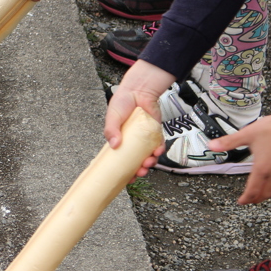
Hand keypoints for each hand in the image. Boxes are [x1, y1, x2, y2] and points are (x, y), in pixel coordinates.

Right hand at [104, 60, 174, 175]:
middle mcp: (133, 142)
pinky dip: (159, 150)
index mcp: (120, 141)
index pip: (121, 160)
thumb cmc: (122, 102)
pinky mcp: (156, 133)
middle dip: (139, 171)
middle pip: (137, 162)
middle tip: (140, 173)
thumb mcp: (112, 116)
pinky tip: (157, 151)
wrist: (139, 90)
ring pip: (149, 156)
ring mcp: (145, 138)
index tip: (126, 180)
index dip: (124, 171)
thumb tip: (114, 145)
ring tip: (148, 163)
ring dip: (150, 163)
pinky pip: (159, 145)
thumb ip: (111, 129)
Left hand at [209, 99, 270, 204]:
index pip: (252, 191)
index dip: (246, 199)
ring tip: (265, 193)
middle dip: (257, 198)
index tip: (242, 201)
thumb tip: (211, 145)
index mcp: (262, 168)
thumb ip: (228, 142)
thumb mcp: (246, 134)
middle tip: (252, 198)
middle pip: (266, 193)